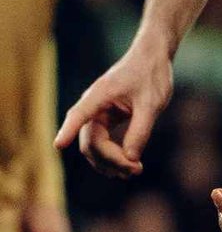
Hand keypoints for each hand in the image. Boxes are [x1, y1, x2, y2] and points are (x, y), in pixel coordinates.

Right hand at [55, 36, 173, 178]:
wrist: (153, 59)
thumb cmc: (151, 76)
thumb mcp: (151, 104)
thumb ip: (141, 131)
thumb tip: (130, 158)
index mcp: (99, 96)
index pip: (78, 115)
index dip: (68, 131)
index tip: (58, 145)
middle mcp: (94, 106)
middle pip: (90, 142)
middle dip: (109, 160)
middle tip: (135, 171)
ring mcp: (99, 113)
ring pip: (95, 146)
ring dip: (110, 162)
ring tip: (132, 173)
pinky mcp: (108, 119)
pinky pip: (104, 142)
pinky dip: (114, 156)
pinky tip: (127, 167)